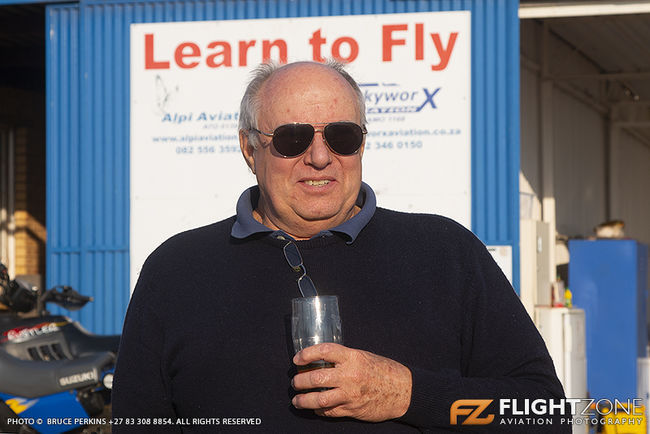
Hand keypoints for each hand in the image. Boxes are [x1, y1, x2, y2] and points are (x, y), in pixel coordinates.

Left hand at [291, 343, 411, 421]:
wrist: (403, 390)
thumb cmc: (383, 370)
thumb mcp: (363, 356)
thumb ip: (343, 359)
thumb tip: (320, 361)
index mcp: (352, 357)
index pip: (324, 351)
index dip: (307, 354)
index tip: (297, 359)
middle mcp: (350, 375)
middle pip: (316, 377)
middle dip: (300, 381)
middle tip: (295, 381)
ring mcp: (350, 394)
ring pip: (319, 398)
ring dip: (304, 400)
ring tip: (297, 400)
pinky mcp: (352, 409)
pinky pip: (329, 411)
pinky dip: (319, 410)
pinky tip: (316, 408)